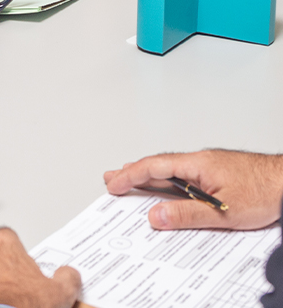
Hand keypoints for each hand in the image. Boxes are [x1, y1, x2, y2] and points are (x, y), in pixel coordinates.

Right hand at [104, 150, 282, 230]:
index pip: (154, 167)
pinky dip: (167, 180)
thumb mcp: (223, 211)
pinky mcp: (217, 173)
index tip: (114, 184)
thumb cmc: (265, 190)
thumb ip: (187, 213)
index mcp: (196, 164)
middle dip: (133, 173)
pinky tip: (167, 189)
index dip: (131, 175)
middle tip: (112, 179)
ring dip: (149, 176)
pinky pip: (183, 175)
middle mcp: (199, 161)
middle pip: (158, 165)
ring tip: (132, 182)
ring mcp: (208, 166)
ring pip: (171, 170)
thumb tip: (156, 215)